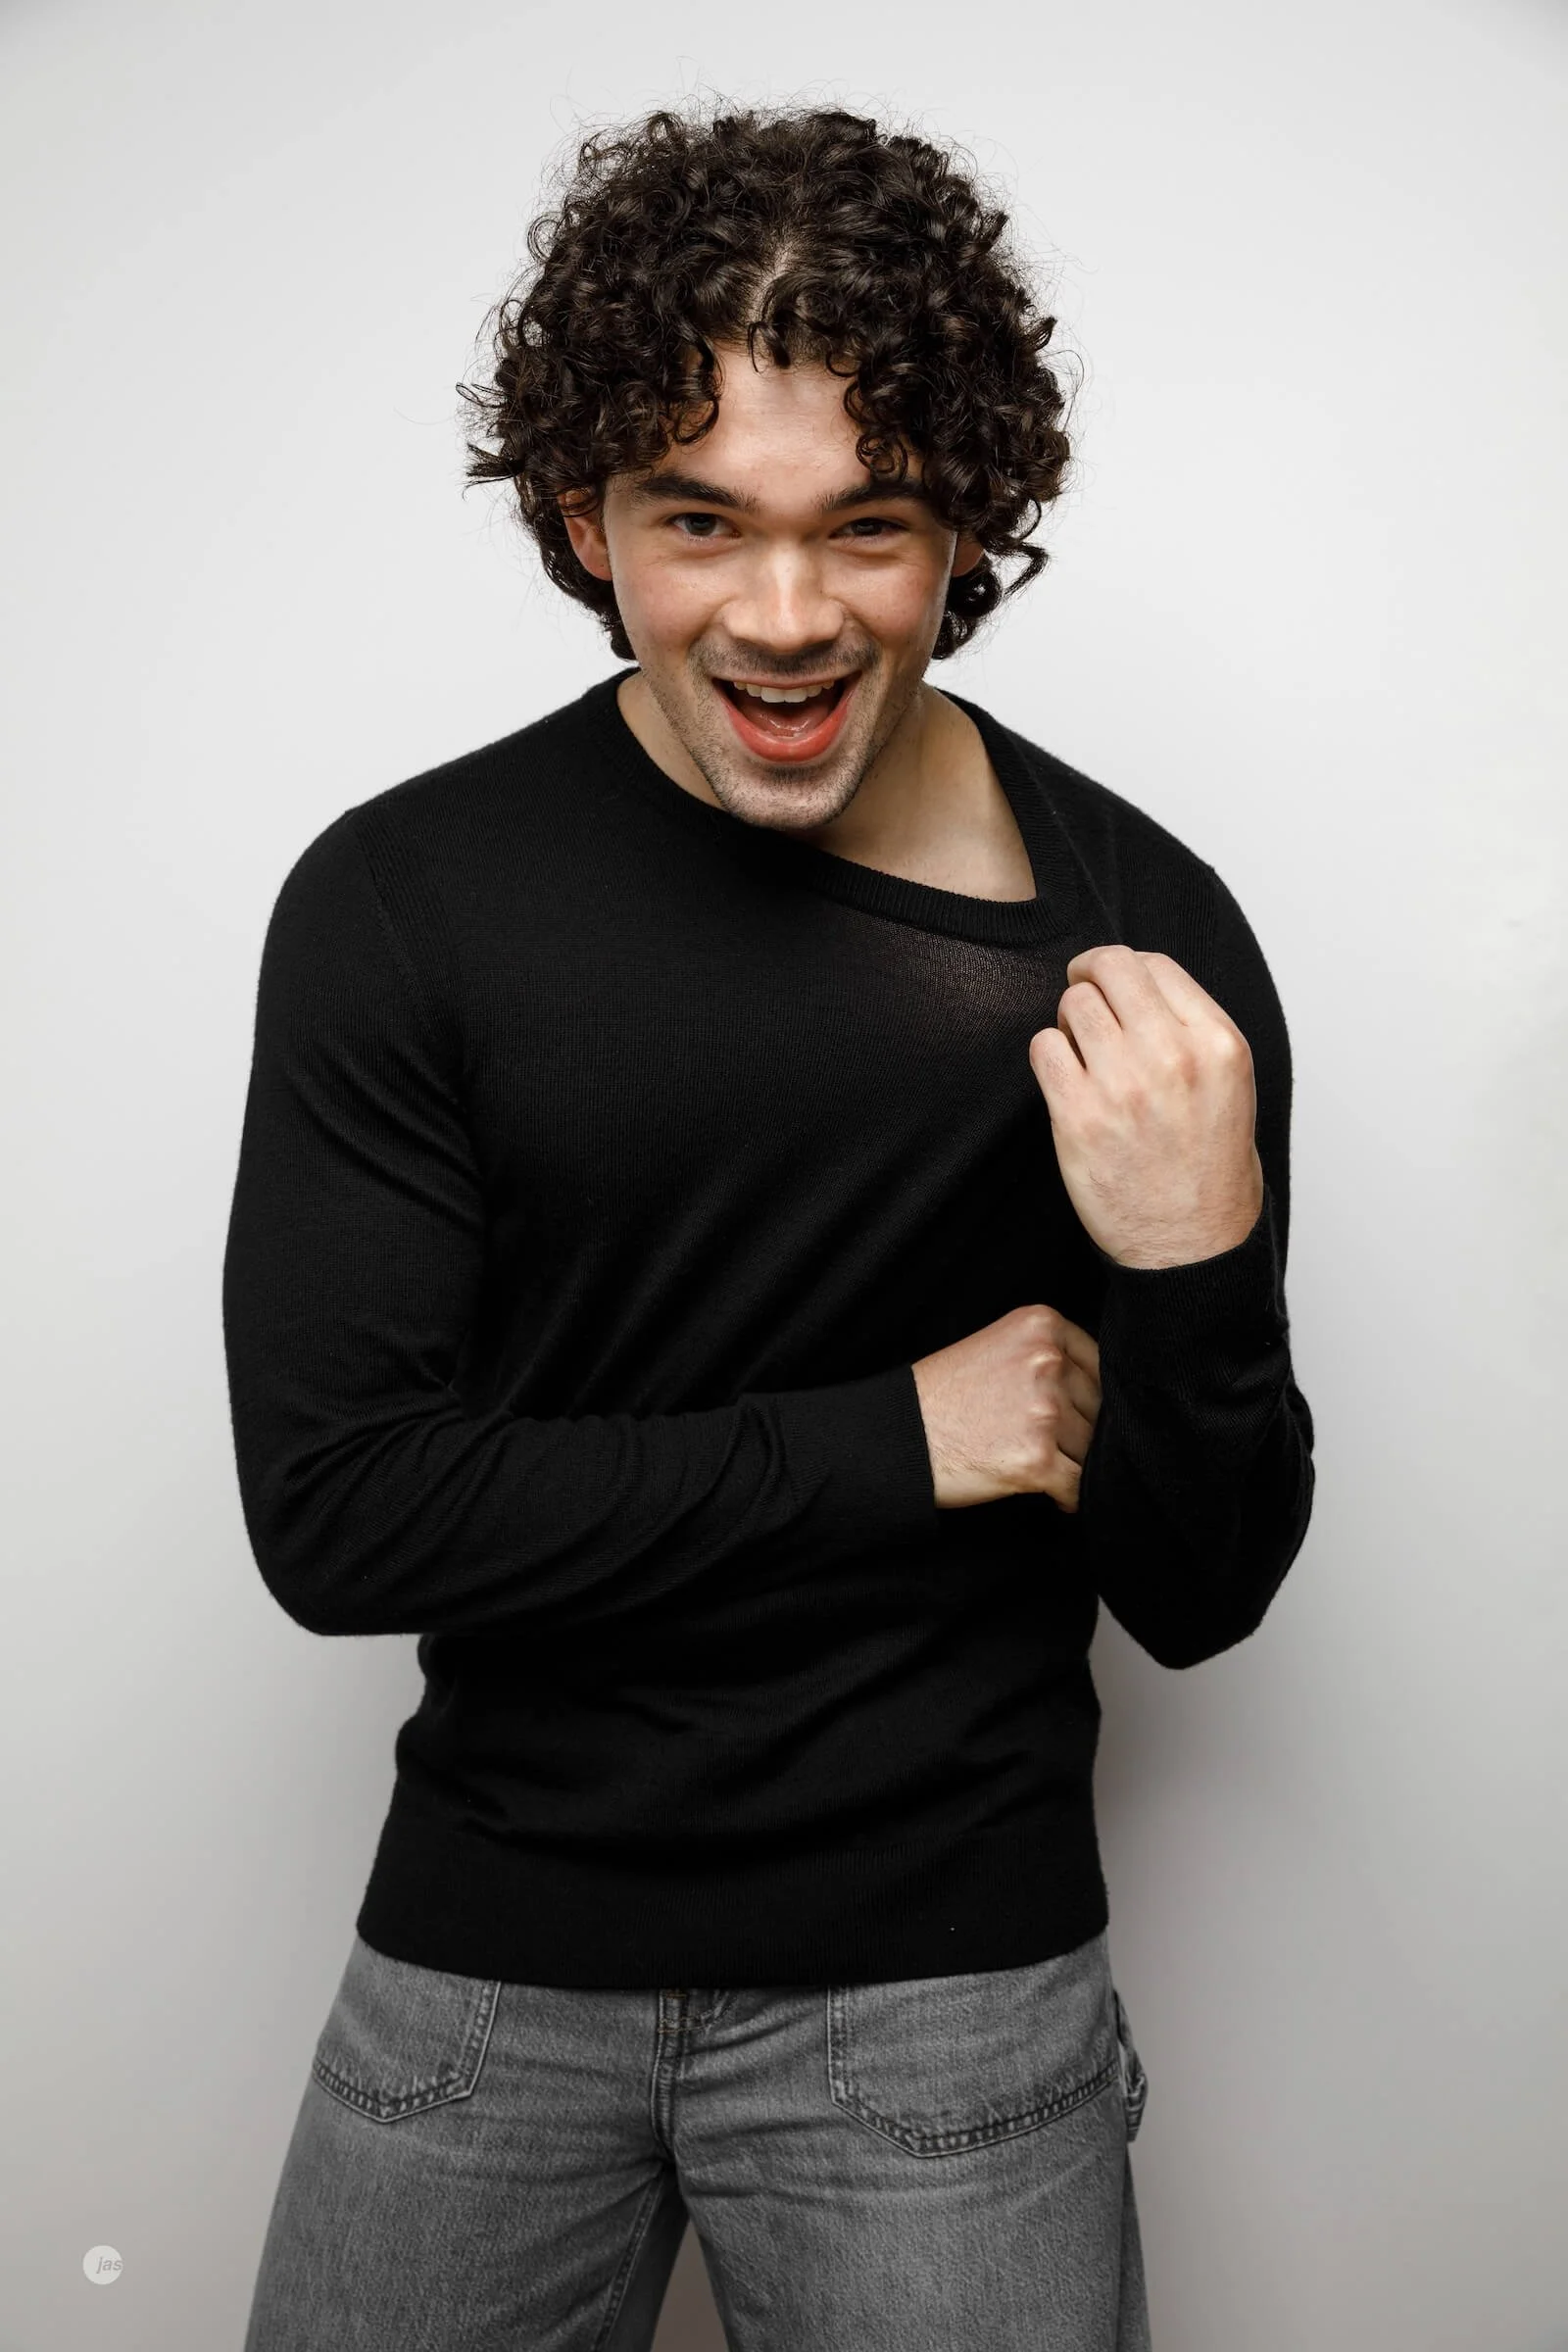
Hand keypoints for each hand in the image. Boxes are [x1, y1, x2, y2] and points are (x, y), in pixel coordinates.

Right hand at [911, 1305, 1101, 1510]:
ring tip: (1046, 1468)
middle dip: (1082, 1431)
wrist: (897, 1437)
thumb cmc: (941, 1396)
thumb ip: (1048, 1356)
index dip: (1088, 1396)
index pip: (1099, 1364)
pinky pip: (1079, 1486)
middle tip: (1051, 1445)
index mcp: (1040, 1326)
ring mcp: (1043, 1411)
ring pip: (1092, 1448)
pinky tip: (1055, 1496)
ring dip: (1076, 1464)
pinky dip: (1072, 1497)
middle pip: (1099, 1407)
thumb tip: (1102, 1393)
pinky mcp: (1035, 1459)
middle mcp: (1046, 1362)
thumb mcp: (996, 1347)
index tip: (1074, 1412)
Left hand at [1027, 945, 1264, 1269]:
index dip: (1125, 970)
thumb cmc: (1208, 1167)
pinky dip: (1049, 1055)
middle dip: (1089, 977)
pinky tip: (1066, 1079)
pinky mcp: (1079, 1118)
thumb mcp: (1229, 1083)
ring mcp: (1123, 1086)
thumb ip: (1190, 1028)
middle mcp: (1173, 1057)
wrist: (1191, 1245)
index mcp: (1218, 1044)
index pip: (1155, 965)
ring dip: (1069, 1021)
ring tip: (1082, 1052)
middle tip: (1083, 998)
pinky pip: (1043, 1048)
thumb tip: (1134, 981)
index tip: (1112, 984)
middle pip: (1110, 968)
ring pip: (1073, 1005)